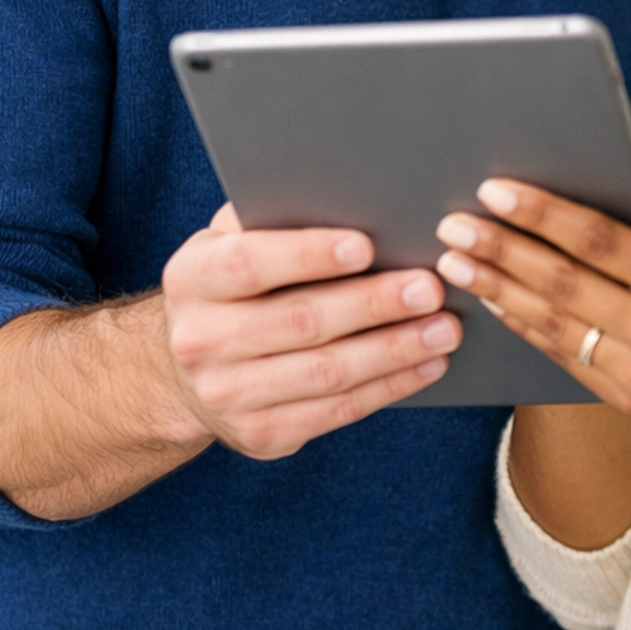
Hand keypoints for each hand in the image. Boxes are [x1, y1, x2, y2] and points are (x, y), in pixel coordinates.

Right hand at [162, 204, 460, 458]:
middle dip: (373, 304)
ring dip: (394, 350)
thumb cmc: (232, 287)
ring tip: (444, 328)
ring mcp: (230, 395)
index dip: (308, 255)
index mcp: (193, 278)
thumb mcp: (229, 244)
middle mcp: (201, 340)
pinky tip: (427, 364)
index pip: (249, 264)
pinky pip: (337, 411)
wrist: (186, 374)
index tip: (366, 246)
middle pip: (300, 321)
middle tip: (430, 287)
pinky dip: (389, 387)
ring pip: (326, 372)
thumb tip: (351, 195)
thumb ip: (272, 218)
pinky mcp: (263, 434)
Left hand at [437, 168, 630, 571]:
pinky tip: (494, 301)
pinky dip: (524, 327)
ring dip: (497, 289)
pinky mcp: (626, 401)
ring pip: (553, 324)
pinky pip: (563, 358)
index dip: (544, 213)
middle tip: (452, 223)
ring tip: (454, 262)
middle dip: (501, 249)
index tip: (497, 189)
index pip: (601, 241)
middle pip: (563, 282)